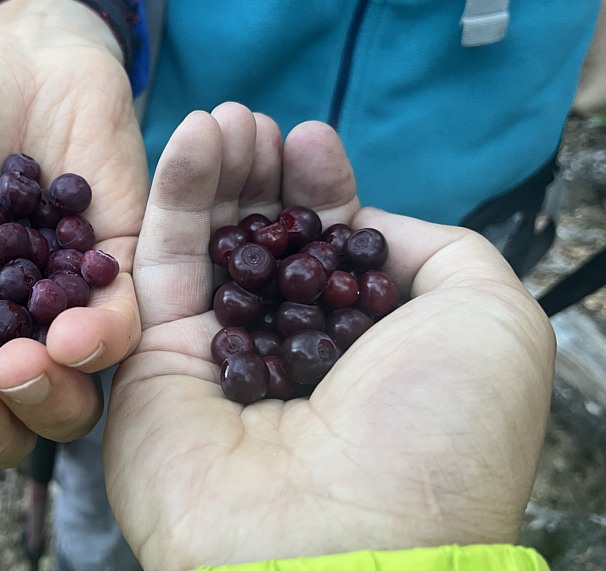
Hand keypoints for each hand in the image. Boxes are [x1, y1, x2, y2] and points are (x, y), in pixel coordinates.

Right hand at [103, 104, 554, 570]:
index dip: (320, 191)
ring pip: (209, 247)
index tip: (312, 140)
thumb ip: (438, 252)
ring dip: (213, 174)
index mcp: (364, 348)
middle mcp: (291, 354)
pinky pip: (160, 269)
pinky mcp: (156, 362)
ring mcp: (220, 359)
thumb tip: (366, 226)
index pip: (331, 252)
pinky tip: (189, 137)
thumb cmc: (435, 437)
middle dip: (260, 176)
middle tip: (254, 121)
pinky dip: (171, 199)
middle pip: (264, 243)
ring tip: (223, 118)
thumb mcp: (490, 321)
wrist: (343, 541)